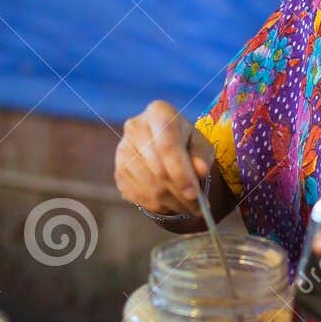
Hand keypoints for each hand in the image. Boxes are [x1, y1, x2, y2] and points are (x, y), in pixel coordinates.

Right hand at [114, 100, 215, 216]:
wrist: (161, 144)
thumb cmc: (184, 141)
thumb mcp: (200, 143)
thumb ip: (202, 155)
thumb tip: (200, 170)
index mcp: (158, 113)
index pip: (168, 146)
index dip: (181, 172)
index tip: (194, 194)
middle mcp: (135, 128)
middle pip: (158, 169)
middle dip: (180, 193)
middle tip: (197, 208)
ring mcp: (122, 150)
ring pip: (149, 186)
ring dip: (171, 203)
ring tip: (188, 208)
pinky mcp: (118, 171)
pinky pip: (138, 195)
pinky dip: (157, 206)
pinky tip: (170, 204)